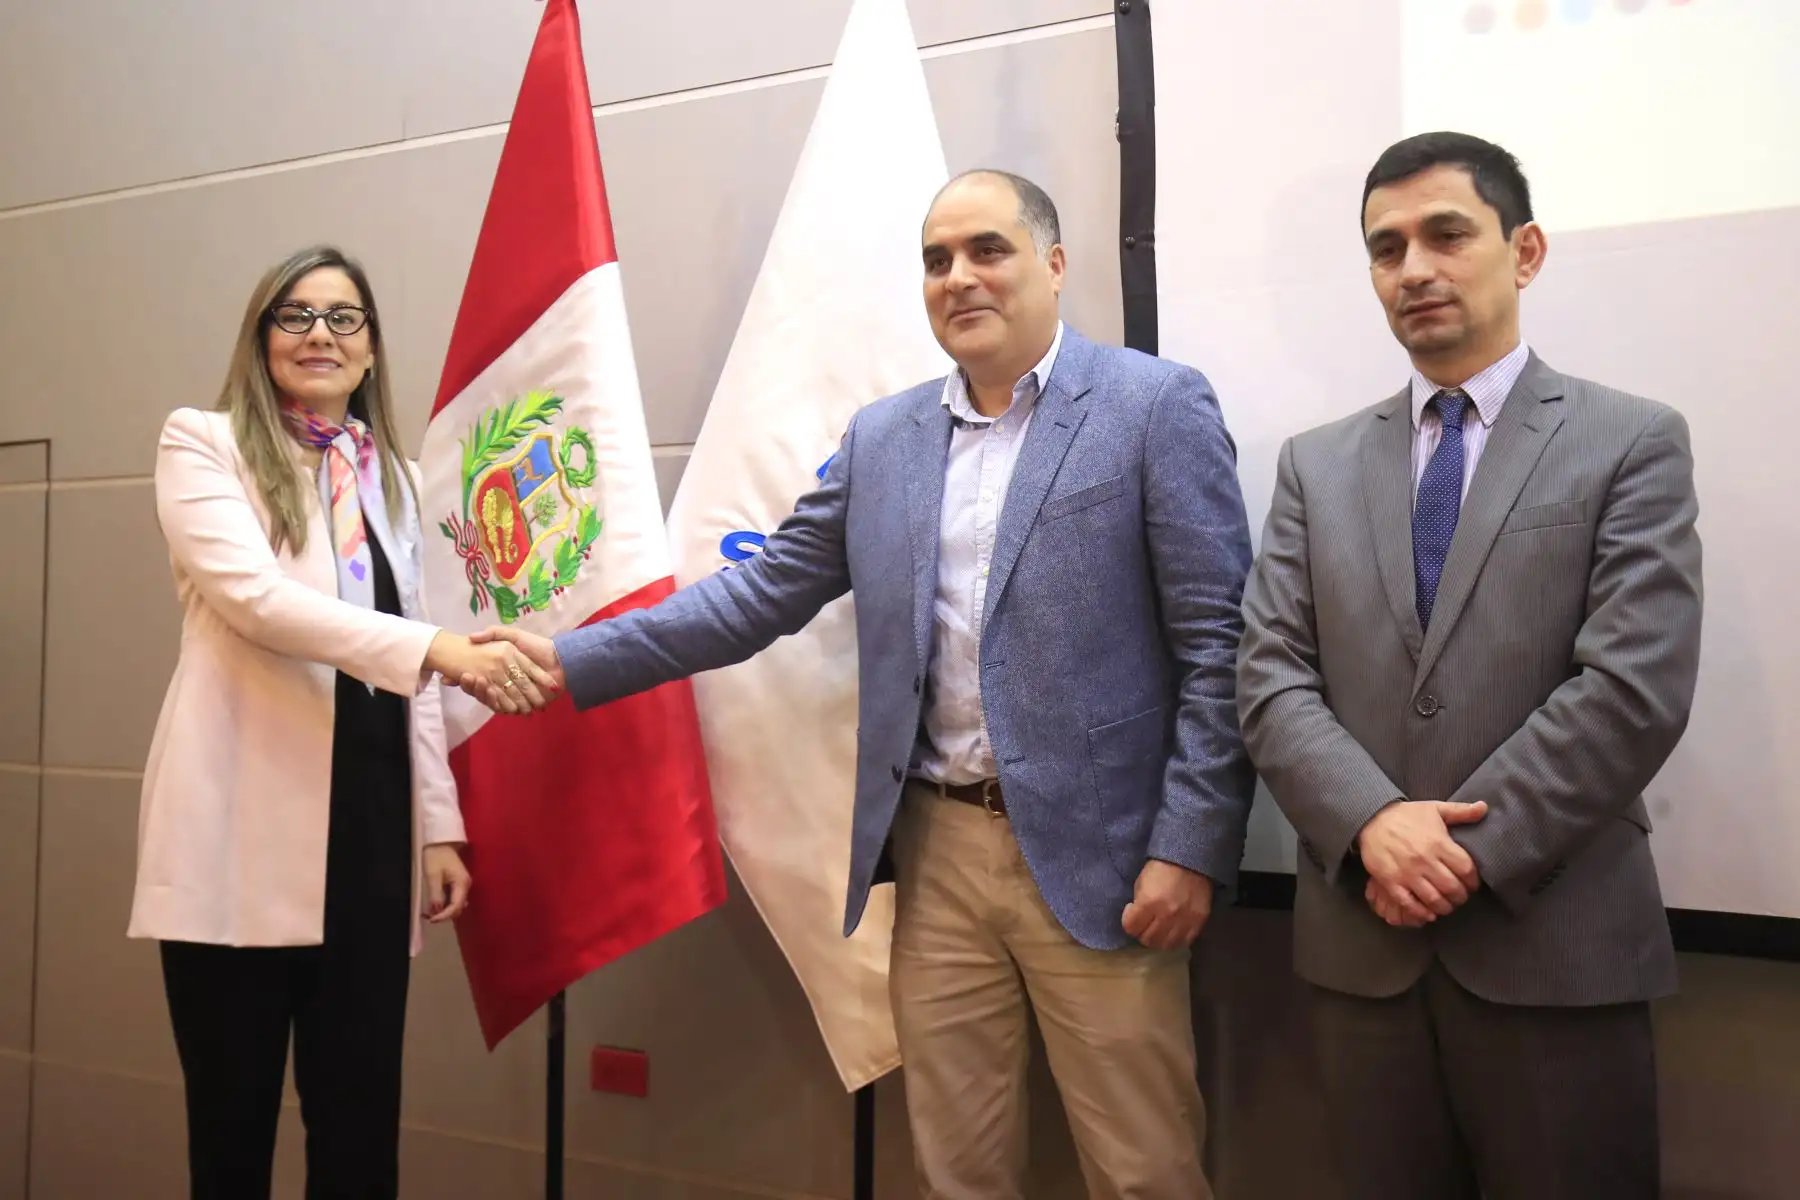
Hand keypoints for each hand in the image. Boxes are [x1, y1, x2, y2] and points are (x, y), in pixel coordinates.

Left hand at [423, 843, 470, 921]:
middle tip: (427, 916)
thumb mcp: (433, 876)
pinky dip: (443, 905)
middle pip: (457, 908)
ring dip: (443, 911)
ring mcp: (462, 886)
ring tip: (427, 913)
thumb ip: (435, 895)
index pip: (456, 906)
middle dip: (443, 915)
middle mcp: (465, 886)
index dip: (444, 916)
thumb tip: (436, 912)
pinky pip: (452, 899)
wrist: (441, 842)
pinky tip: (432, 905)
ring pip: (454, 905)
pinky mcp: (457, 885)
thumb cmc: (436, 856)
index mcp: (462, 884)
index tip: (431, 920)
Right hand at [468, 626, 565, 712]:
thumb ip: (494, 633)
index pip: (479, 676)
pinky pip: (503, 707)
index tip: (462, 673)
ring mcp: (511, 696)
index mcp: (501, 668)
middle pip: (482, 689)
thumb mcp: (514, 636)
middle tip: (465, 677)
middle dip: (473, 685)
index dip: (469, 677)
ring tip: (479, 683)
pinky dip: (497, 703)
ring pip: (491, 699)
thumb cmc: (537, 646)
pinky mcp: (519, 705)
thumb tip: (471, 637)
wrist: (559, 662)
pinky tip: (491, 694)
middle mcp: (504, 683)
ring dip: (483, 693)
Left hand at [1121, 860, 1214, 949]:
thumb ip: (1138, 903)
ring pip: (1166, 945)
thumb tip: (1137, 917)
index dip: (1128, 921)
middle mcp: (1166, 915)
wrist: (1190, 860)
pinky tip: (1173, 930)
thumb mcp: (1141, 882)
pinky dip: (1176, 939)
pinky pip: (1185, 942)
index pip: (1131, 927)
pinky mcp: (1199, 922)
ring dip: (1159, 940)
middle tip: (1145, 924)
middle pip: (1148, 940)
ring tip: (1158, 930)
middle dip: (1142, 933)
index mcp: (1148, 902)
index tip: (1132, 913)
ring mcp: (1184, 920)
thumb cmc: (1161, 869)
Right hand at [1357, 800, 1487, 925]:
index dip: (1473, 881)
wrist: (1371, 819)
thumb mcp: (1434, 808)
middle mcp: (1425, 860)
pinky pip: (1410, 904)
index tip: (1472, 884)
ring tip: (1446, 906)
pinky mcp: (1391, 882)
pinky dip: (1422, 913)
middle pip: (1452, 888)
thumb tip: (1484, 807)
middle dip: (1460, 897)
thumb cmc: (1406, 815)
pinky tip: (1428, 913)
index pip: (1466, 870)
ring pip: (1434, 899)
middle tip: (1460, 897)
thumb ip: (1461, 811)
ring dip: (1444, 907)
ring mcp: (1407, 873)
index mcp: (1439, 843)